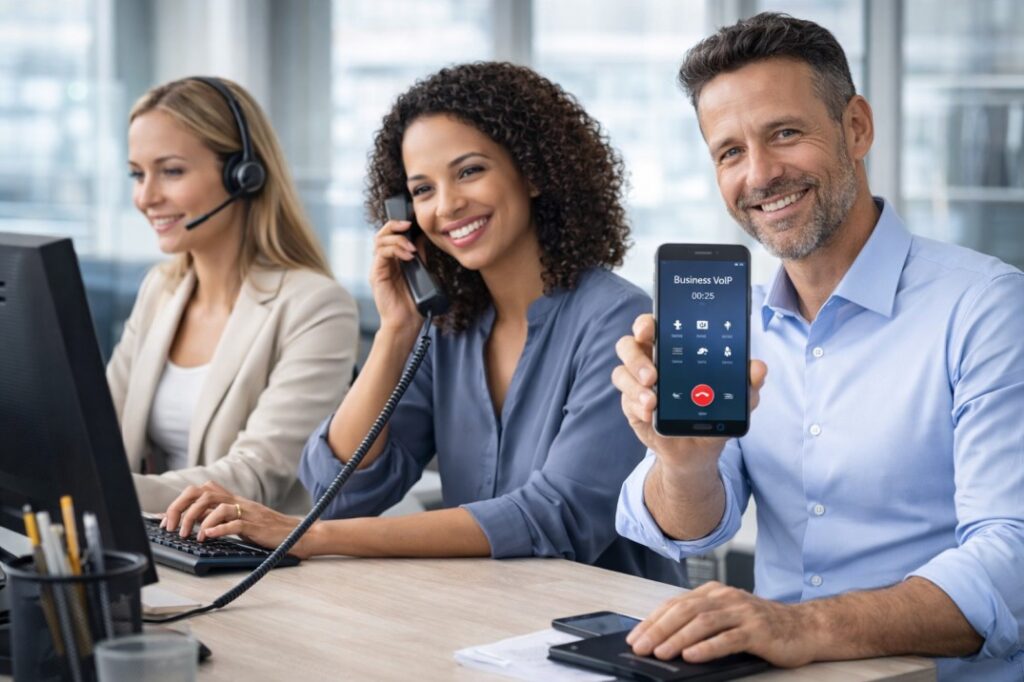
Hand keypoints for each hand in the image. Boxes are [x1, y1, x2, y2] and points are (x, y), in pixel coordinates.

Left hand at [161, 481, 311, 558]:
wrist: (297, 534)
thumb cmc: (267, 531)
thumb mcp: (240, 520)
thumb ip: (220, 517)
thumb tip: (193, 523)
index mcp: (232, 500)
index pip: (199, 490)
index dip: (179, 503)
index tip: (167, 521)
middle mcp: (237, 502)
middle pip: (203, 492)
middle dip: (183, 508)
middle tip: (174, 528)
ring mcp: (247, 512)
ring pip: (217, 505)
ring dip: (199, 520)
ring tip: (193, 537)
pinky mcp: (256, 526)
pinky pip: (235, 523)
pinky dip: (219, 529)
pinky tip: (209, 536)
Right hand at [371, 219, 423, 333]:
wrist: (406, 321)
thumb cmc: (414, 300)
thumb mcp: (421, 272)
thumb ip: (420, 255)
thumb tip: (425, 237)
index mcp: (393, 259)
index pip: (391, 234)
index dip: (399, 224)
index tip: (413, 221)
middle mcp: (383, 261)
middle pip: (382, 234)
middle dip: (395, 225)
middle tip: (409, 225)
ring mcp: (378, 267)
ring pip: (380, 241)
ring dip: (397, 240)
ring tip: (412, 249)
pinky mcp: (376, 274)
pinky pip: (381, 254)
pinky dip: (395, 250)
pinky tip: (408, 256)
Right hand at [611, 314, 766, 468]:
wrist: (698, 450)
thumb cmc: (713, 413)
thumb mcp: (736, 399)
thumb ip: (748, 383)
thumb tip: (758, 368)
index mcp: (673, 348)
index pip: (653, 326)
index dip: (646, 323)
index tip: (649, 328)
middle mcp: (651, 361)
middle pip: (628, 344)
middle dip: (635, 356)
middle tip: (653, 374)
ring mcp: (638, 383)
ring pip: (622, 372)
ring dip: (635, 385)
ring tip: (653, 401)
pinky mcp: (631, 405)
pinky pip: (625, 399)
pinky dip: (636, 406)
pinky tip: (650, 414)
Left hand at [627, 582, 819, 667]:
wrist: (804, 627)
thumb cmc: (761, 626)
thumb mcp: (726, 618)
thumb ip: (700, 623)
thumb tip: (663, 641)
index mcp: (714, 592)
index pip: (676, 604)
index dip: (652, 620)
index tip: (635, 637)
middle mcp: (726, 597)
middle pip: (685, 611)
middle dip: (658, 630)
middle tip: (640, 647)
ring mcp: (743, 612)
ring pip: (703, 623)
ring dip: (678, 638)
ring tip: (661, 653)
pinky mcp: (758, 630)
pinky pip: (727, 638)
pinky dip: (706, 648)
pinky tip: (691, 655)